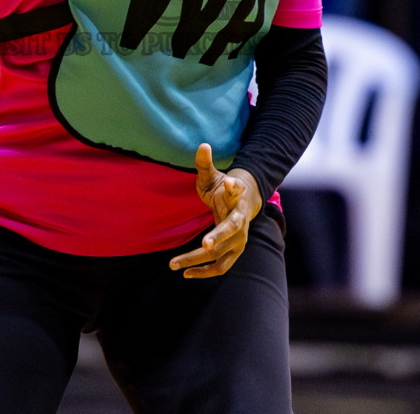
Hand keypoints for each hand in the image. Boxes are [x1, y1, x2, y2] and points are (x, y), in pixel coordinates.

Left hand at [168, 144, 261, 278]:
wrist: (245, 203)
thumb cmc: (223, 189)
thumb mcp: (213, 175)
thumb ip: (205, 163)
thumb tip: (203, 145)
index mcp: (235, 196)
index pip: (236, 190)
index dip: (233, 187)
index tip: (228, 182)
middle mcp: (241, 218)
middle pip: (232, 228)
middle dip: (219, 236)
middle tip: (205, 243)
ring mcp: (240, 237)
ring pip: (221, 252)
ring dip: (199, 259)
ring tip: (174, 264)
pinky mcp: (235, 251)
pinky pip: (221, 266)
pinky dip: (205, 272)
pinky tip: (186, 273)